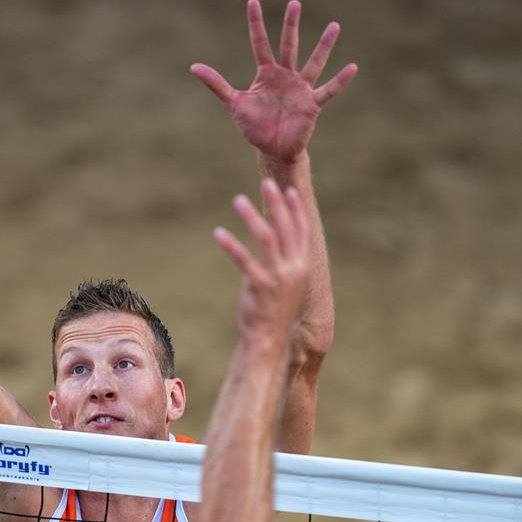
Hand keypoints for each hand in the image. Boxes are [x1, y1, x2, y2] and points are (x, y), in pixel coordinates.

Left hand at [192, 0, 356, 163]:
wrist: (272, 149)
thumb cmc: (254, 126)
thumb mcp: (234, 103)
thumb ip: (217, 84)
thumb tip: (194, 67)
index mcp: (266, 74)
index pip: (260, 43)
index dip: (256, 23)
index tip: (253, 1)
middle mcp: (285, 76)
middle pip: (288, 46)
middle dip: (290, 25)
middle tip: (294, 2)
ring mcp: (300, 89)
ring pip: (313, 63)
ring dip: (323, 46)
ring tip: (334, 26)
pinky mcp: (312, 104)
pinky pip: (328, 90)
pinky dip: (340, 80)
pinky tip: (352, 67)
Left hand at [215, 179, 311, 337]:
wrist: (268, 338)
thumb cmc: (273, 309)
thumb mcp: (284, 282)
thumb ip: (281, 260)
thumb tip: (270, 238)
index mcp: (303, 266)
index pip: (302, 230)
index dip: (295, 209)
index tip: (288, 190)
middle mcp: (294, 268)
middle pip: (285, 227)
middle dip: (276, 203)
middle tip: (266, 182)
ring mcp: (278, 277)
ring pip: (266, 238)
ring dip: (251, 216)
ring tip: (238, 200)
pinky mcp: (260, 285)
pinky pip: (243, 260)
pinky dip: (230, 245)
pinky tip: (218, 233)